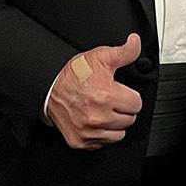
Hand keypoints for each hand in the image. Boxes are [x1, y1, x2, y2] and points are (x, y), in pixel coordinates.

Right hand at [46, 33, 143, 149]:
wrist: (49, 86)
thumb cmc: (74, 74)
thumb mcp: (100, 57)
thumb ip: (124, 52)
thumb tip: (135, 42)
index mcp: (106, 96)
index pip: (137, 104)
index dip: (130, 96)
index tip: (121, 93)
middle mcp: (98, 116)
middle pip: (129, 119)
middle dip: (123, 109)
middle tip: (111, 100)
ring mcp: (89, 131)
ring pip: (119, 134)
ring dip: (114, 123)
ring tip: (104, 110)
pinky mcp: (80, 141)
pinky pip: (103, 143)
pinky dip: (101, 134)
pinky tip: (95, 121)